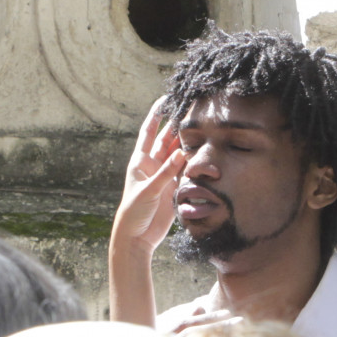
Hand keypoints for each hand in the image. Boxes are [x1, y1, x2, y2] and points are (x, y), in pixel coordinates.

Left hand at [108, 98, 186, 326]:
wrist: (135, 238)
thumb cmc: (133, 212)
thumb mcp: (148, 190)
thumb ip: (165, 172)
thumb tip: (181, 152)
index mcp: (140, 161)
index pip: (149, 132)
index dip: (157, 115)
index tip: (166, 99)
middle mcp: (152, 166)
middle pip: (167, 141)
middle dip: (178, 126)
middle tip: (193, 112)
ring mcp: (164, 177)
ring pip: (178, 155)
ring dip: (188, 145)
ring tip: (203, 131)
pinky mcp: (173, 190)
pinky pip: (185, 172)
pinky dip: (193, 164)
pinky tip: (204, 156)